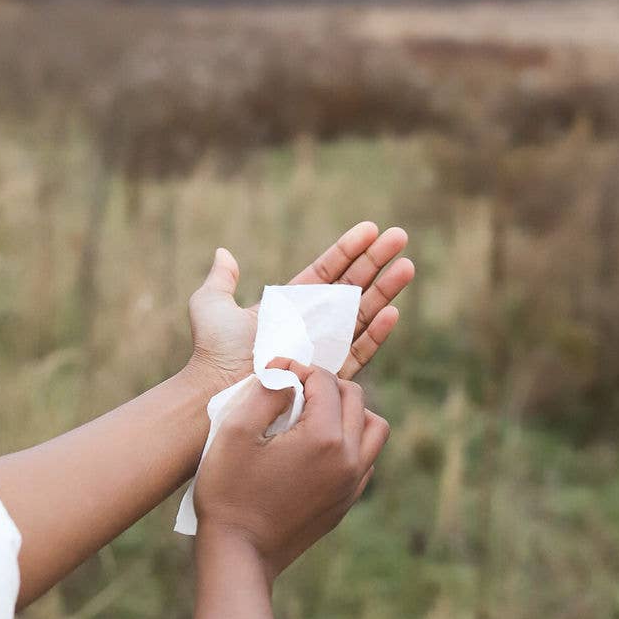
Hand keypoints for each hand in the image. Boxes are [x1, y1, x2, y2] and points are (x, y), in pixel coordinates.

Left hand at [187, 221, 413, 389]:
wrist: (218, 389)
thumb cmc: (212, 351)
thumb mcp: (211, 306)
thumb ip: (221, 280)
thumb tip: (223, 253)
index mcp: (290, 304)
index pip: (328, 270)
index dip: (350, 249)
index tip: (371, 229)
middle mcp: (312, 324)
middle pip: (353, 286)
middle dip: (377, 261)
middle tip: (401, 236)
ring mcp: (323, 347)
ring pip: (362, 314)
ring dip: (386, 290)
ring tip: (407, 266)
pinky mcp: (329, 373)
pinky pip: (359, 351)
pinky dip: (376, 333)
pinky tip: (392, 312)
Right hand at [193, 359, 390, 577]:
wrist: (239, 554)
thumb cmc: (229, 491)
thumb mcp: (234, 432)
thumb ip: (264, 392)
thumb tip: (286, 376)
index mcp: (324, 438)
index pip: (325, 382)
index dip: (298, 368)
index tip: (275, 371)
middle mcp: (349, 459)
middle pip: (356, 399)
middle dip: (325, 384)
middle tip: (293, 388)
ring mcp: (352, 484)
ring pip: (373, 429)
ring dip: (349, 412)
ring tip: (315, 414)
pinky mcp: (346, 502)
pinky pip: (365, 459)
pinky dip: (350, 442)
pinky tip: (317, 446)